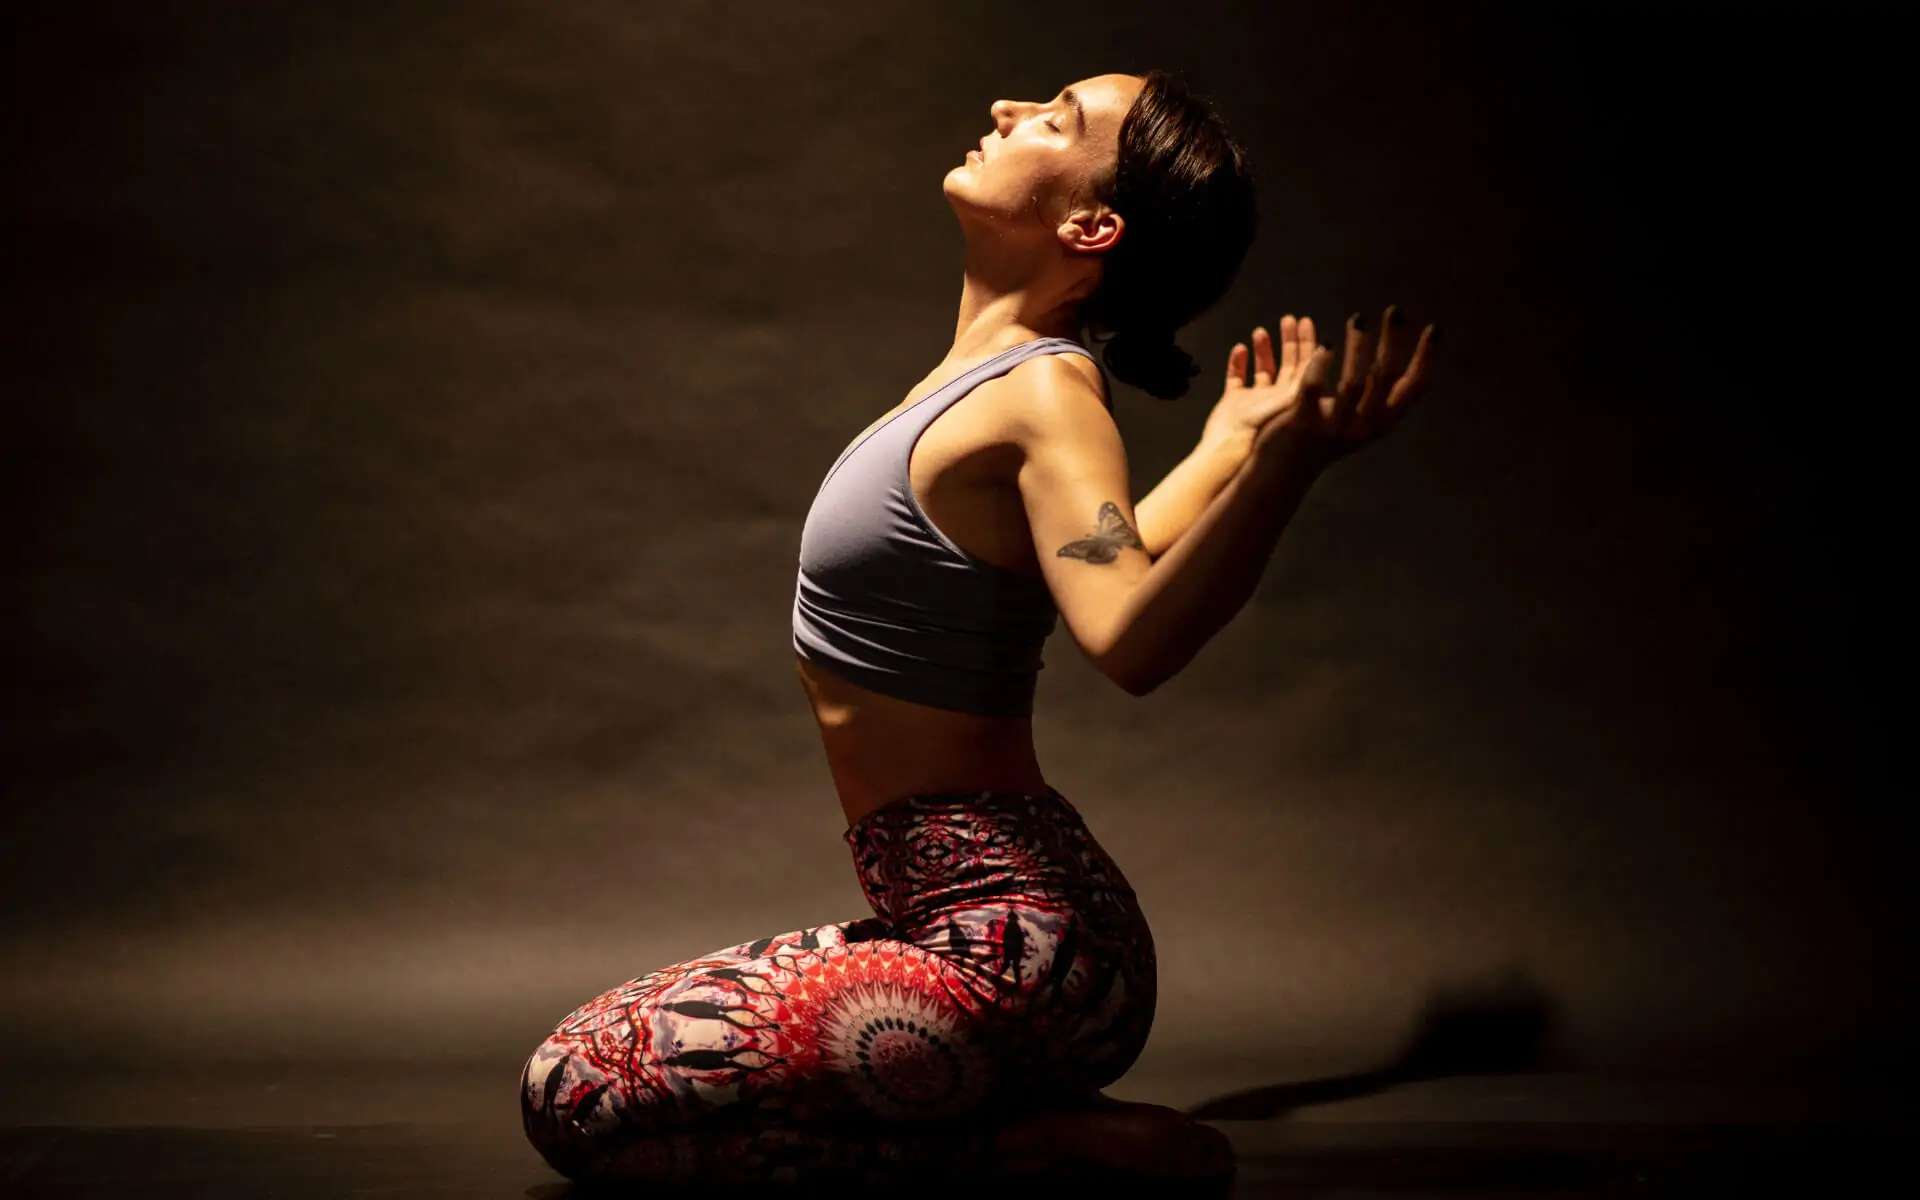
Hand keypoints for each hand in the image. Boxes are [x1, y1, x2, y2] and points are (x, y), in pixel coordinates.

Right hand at [1200, 313, 1323, 449]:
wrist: (1231, 451)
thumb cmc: (1264, 428)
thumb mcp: (1294, 400)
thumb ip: (1309, 375)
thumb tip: (1328, 346)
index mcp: (1295, 397)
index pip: (1307, 364)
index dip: (1308, 342)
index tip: (1306, 321)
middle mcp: (1278, 398)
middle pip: (1287, 363)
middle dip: (1288, 340)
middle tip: (1288, 319)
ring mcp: (1255, 400)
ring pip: (1263, 369)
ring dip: (1263, 349)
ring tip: (1261, 330)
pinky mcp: (1233, 402)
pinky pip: (1236, 377)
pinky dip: (1237, 362)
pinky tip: (1239, 348)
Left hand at [1240, 306, 1437, 466]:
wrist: (1284, 471)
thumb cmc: (1325, 435)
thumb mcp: (1358, 416)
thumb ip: (1376, 392)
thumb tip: (1392, 352)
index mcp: (1382, 422)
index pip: (1413, 387)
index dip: (1427, 358)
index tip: (1434, 328)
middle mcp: (1364, 427)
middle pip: (1384, 378)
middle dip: (1393, 340)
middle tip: (1394, 310)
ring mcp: (1334, 427)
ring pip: (1352, 382)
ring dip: (1358, 346)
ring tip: (1358, 319)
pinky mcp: (1303, 424)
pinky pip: (1313, 388)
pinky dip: (1320, 363)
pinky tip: (1324, 343)